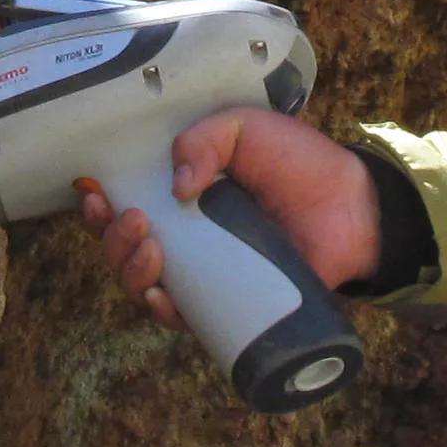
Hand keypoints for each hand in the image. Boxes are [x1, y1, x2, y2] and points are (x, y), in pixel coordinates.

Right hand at [76, 106, 381, 326]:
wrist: (353, 208)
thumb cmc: (301, 164)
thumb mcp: (246, 129)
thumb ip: (206, 138)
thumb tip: (176, 185)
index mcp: (183, 191)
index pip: (124, 202)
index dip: (98, 204)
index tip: (93, 193)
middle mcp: (187, 234)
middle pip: (123, 247)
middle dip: (112, 237)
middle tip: (137, 222)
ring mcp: (206, 271)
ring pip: (143, 283)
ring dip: (130, 270)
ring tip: (152, 251)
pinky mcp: (228, 303)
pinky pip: (183, 317)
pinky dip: (163, 310)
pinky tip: (162, 295)